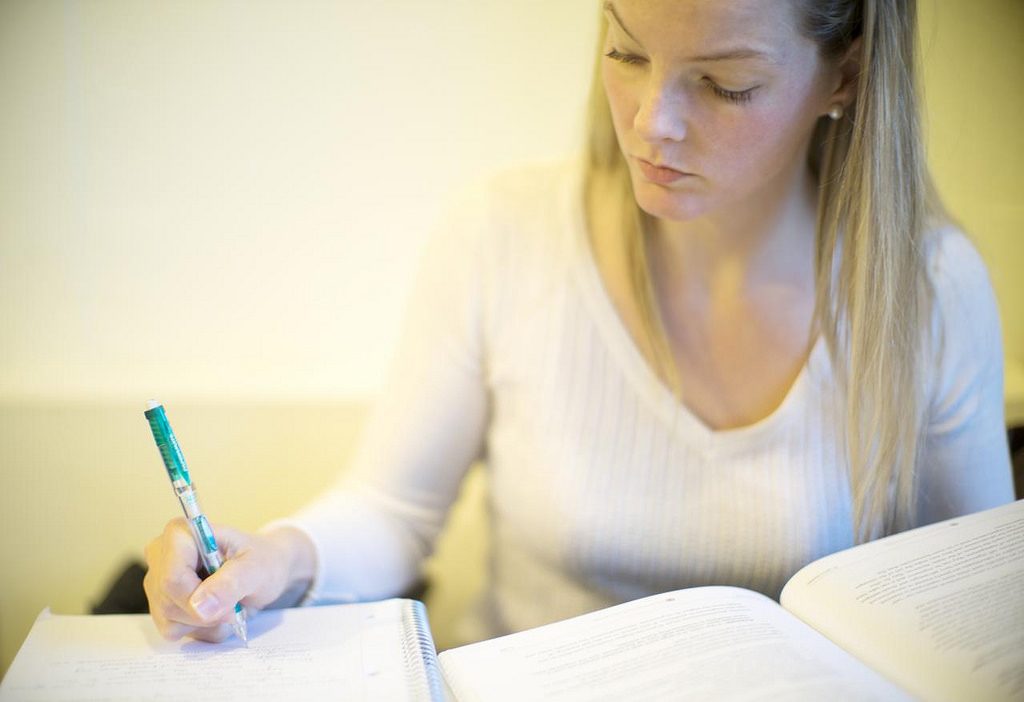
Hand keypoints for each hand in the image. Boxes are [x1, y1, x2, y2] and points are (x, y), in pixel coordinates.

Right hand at [143, 518, 314, 641]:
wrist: (266, 567)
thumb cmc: (262, 559)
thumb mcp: (255, 568)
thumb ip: (230, 584)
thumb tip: (199, 607)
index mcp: (180, 534)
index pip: (172, 579)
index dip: (198, 600)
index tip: (229, 605)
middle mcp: (161, 556)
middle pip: (168, 603)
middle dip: (206, 614)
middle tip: (235, 605)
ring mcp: (158, 582)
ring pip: (169, 621)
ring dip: (206, 623)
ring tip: (228, 604)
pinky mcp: (161, 604)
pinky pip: (173, 631)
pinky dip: (201, 629)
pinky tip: (217, 612)